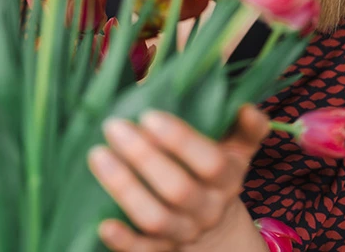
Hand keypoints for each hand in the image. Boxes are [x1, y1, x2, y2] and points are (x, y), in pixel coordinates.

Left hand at [88, 104, 269, 250]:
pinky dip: (124, 240)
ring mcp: (184, 233)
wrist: (217, 230)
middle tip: (113, 126)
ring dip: (124, 188)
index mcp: (227, 178)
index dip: (180, 141)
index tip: (148, 115)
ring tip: (97, 155)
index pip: (210, 163)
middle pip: (178, 189)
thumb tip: (247, 108)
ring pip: (156, 219)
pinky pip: (143, 251)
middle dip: (143, 157)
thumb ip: (245, 128)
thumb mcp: (236, 150)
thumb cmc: (215, 174)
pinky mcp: (162, 251)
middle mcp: (208, 209)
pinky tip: (102, 223)